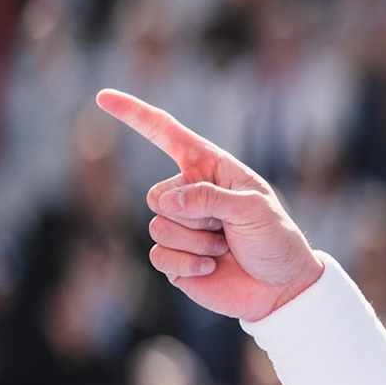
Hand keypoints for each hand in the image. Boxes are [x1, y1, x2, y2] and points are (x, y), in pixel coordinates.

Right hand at [96, 89, 323, 321]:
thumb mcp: (254, 210)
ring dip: (197, 242)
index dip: (135, 115)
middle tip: (228, 228)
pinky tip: (212, 268)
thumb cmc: (276, 240)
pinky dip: (188, 265)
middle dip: (193, 215)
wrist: (282, 288)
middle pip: (157, 195)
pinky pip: (159, 255)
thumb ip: (210, 198)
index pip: (168, 135)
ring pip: (158, 226)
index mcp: (212, 169)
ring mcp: (180, 227)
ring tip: (225, 248)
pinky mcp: (174, 258)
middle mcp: (191, 194)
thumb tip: (166, 201)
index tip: (103, 96)